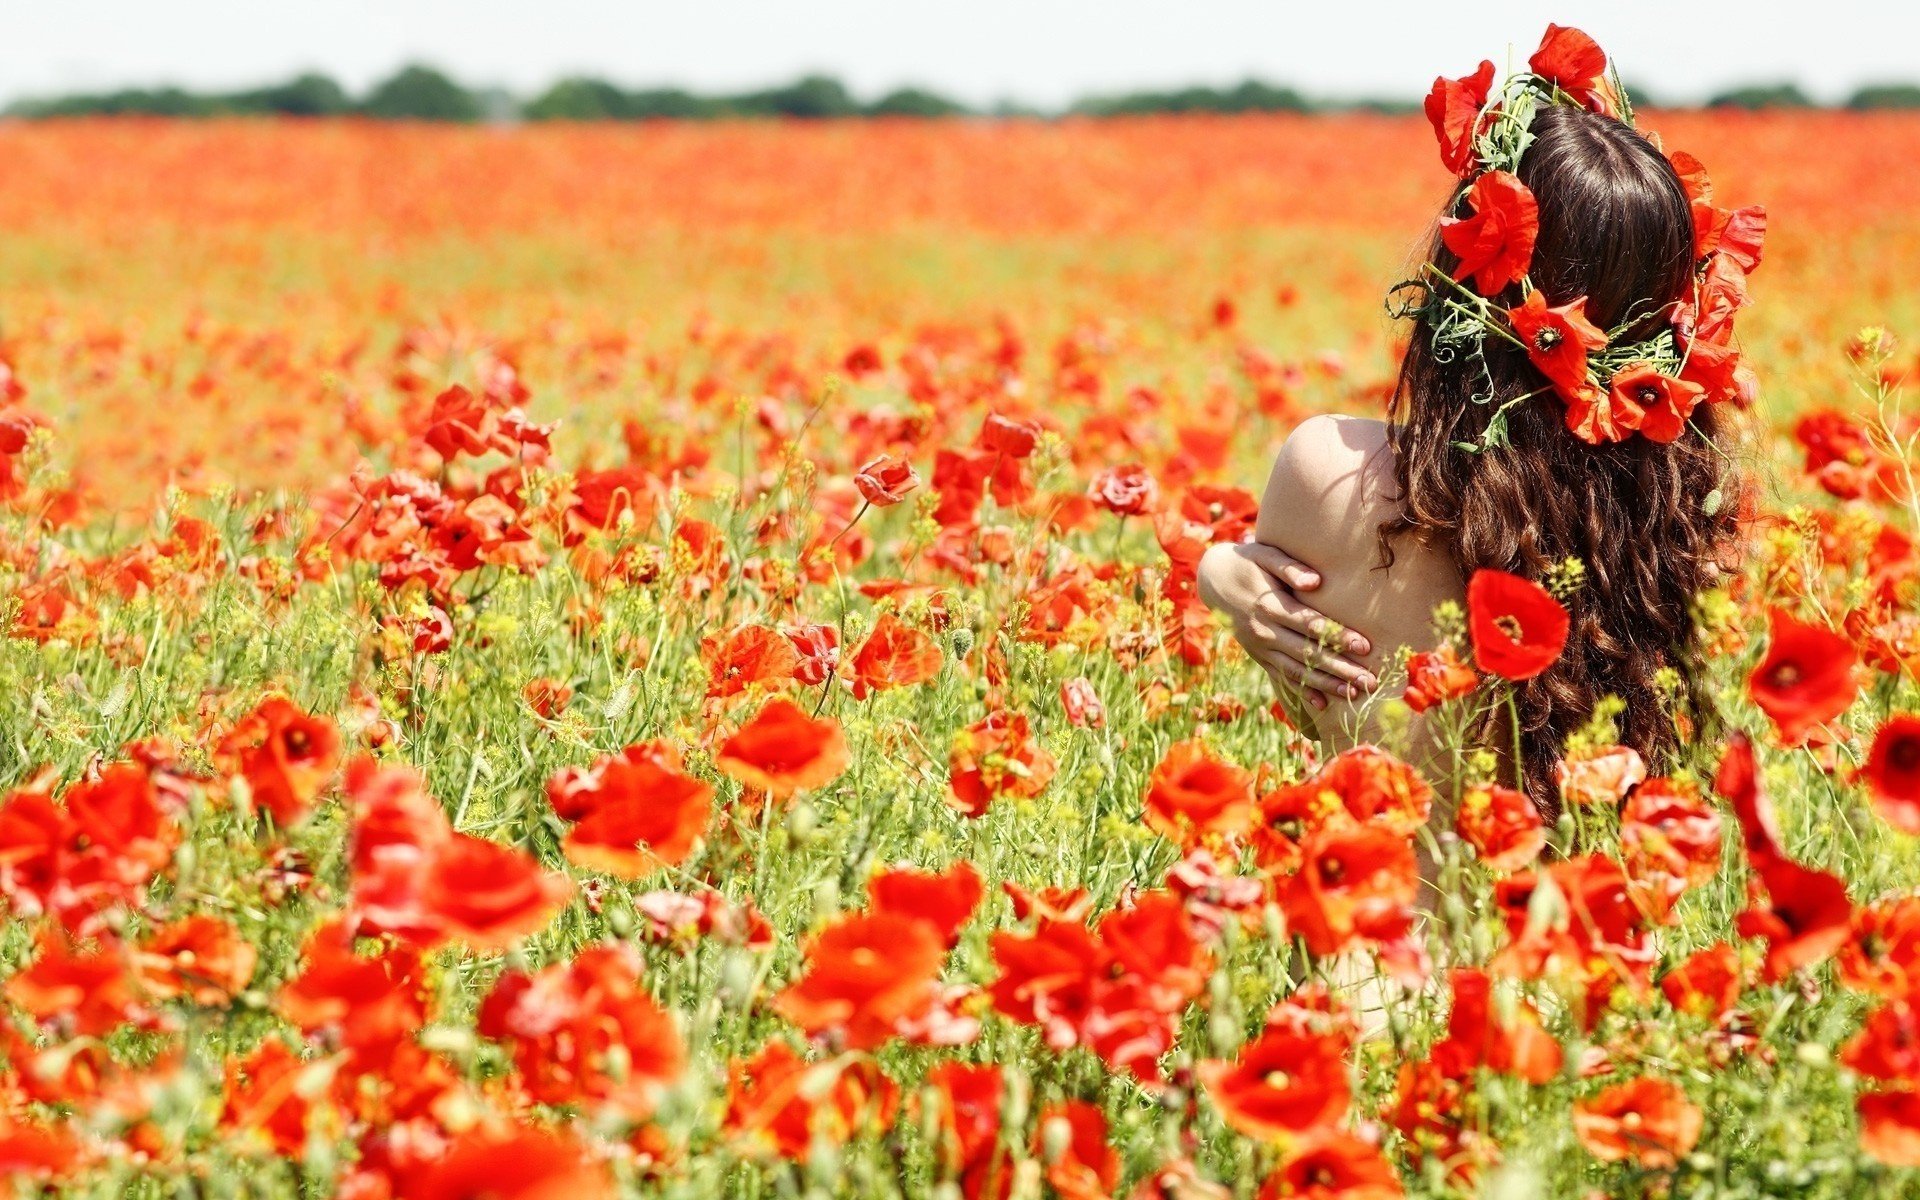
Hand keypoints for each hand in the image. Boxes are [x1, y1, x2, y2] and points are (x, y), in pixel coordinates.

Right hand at [1196, 541, 1376, 710]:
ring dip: (1327, 684)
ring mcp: (1261, 647)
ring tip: (1355, 695)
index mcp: (1269, 605)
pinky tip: (1322, 705)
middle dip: (1340, 668)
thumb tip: (1315, 582)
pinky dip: (1301, 691)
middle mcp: (1265, 631)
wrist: (1213, 579)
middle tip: (1369, 681)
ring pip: (1297, 670)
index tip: (1364, 646)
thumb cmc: (1248, 562)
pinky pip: (1282, 677)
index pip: (1310, 625)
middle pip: (1308, 653)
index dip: (1337, 636)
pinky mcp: (1259, 655)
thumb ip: (1289, 566)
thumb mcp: (1265, 554)